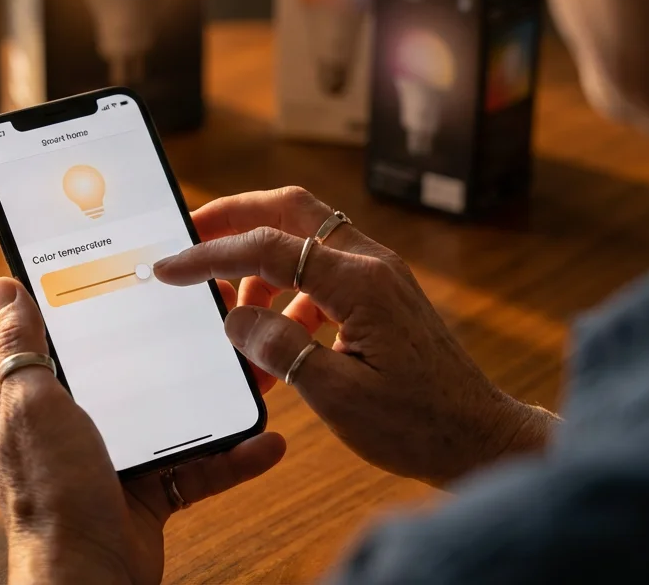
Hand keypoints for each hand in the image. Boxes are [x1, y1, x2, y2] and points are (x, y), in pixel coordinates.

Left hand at [0, 278, 285, 583]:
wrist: (88, 575)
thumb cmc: (50, 492)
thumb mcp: (30, 403)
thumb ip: (22, 347)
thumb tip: (4, 289)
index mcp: (22, 400)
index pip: (42, 338)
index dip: (71, 303)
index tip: (114, 270)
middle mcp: (64, 426)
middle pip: (118, 369)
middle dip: (162, 344)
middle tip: (205, 312)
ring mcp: (108, 457)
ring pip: (166, 414)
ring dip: (210, 398)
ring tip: (249, 368)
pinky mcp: (145, 491)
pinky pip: (194, 466)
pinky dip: (231, 457)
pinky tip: (265, 442)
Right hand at [154, 187, 555, 487]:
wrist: (478, 438)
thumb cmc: (417, 425)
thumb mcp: (338, 397)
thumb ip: (280, 349)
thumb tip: (236, 318)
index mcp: (360, 283)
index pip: (268, 248)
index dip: (210, 254)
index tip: (169, 269)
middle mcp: (372, 264)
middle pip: (289, 211)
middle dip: (233, 218)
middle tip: (189, 237)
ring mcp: (380, 276)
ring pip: (304, 239)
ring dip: (260, 264)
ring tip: (231, 312)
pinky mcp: (382, 295)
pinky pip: (321, 272)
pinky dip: (287, 293)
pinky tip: (275, 340)